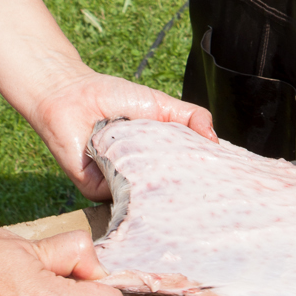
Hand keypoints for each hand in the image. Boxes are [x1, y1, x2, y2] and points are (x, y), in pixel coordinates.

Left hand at [29, 68, 215, 198]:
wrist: (71, 95)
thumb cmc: (113, 96)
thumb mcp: (160, 104)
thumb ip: (190, 117)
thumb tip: (215, 140)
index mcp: (154, 158)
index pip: (182, 176)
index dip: (201, 180)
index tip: (225, 184)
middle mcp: (138, 176)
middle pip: (166, 194)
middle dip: (186, 193)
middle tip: (210, 196)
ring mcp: (119, 187)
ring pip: (146, 200)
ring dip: (160, 191)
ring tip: (177, 184)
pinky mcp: (97, 192)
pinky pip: (121, 199)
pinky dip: (132, 186)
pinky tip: (140, 174)